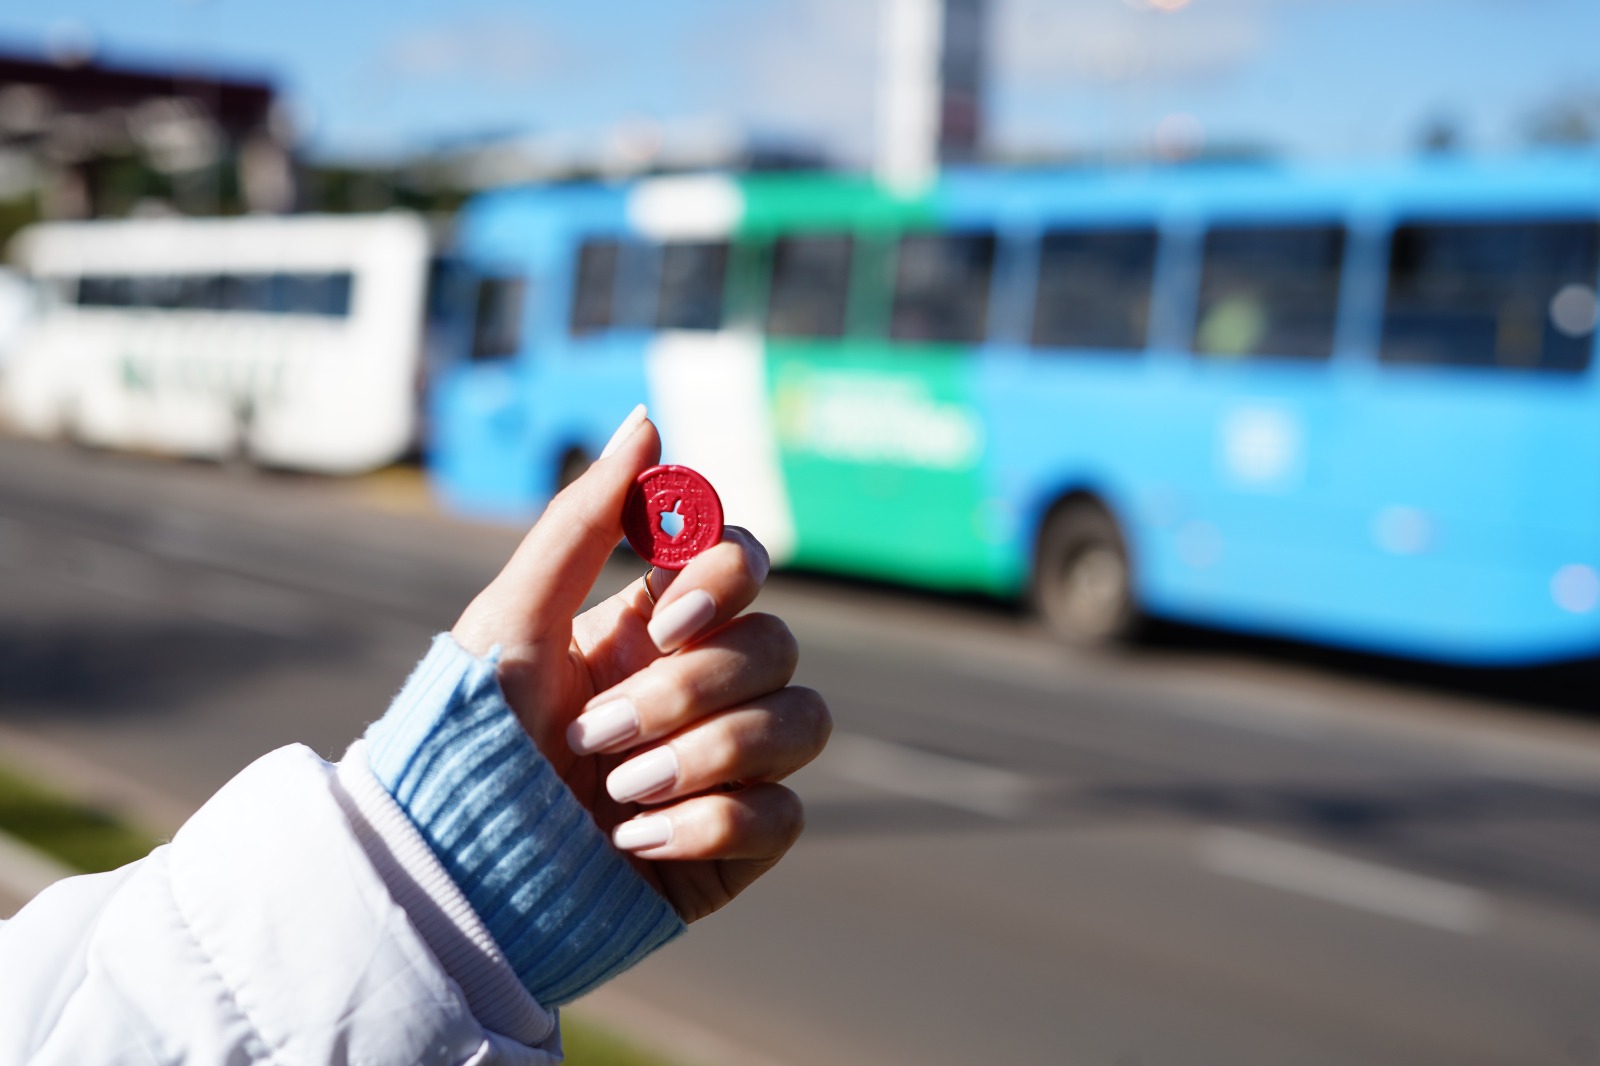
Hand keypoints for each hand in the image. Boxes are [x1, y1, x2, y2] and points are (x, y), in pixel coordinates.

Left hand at [451, 409, 829, 922]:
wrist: (449, 875)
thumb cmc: (461, 740)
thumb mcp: (510, 620)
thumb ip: (582, 520)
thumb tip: (647, 421)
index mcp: (649, 627)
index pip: (741, 563)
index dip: (727, 575)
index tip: (665, 609)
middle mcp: (696, 687)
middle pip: (775, 645)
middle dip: (690, 688)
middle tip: (597, 732)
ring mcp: (724, 764)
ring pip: (802, 720)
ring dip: (708, 752)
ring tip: (616, 790)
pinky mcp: (735, 843)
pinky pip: (784, 814)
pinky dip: (712, 824)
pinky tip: (635, 841)